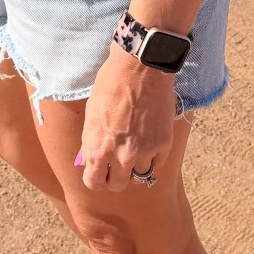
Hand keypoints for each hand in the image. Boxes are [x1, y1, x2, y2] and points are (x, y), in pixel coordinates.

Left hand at [76, 45, 176, 192]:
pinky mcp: (163, 144)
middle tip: (118, 163)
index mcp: (97, 149)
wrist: (140, 68)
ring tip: (136, 149)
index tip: (100, 172)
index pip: (94, 183)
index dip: (96, 178)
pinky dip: (153, 157)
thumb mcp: (91, 114)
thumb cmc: (110, 85)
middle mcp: (121, 156)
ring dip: (137, 166)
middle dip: (116, 176)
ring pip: (140, 176)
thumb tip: (90, 159)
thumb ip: (91, 141)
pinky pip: (158, 163)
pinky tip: (149, 141)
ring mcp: (144, 152)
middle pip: (118, 185)